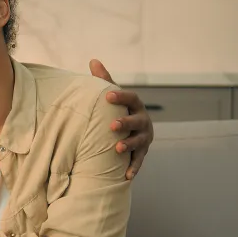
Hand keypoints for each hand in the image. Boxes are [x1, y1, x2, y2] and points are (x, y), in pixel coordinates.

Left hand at [90, 60, 154, 179]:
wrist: (131, 130)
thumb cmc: (118, 109)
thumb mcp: (112, 95)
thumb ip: (104, 80)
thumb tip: (93, 60)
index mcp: (135, 105)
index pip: (131, 98)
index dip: (121, 97)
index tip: (108, 95)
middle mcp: (143, 121)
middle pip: (137, 121)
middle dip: (126, 123)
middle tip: (112, 126)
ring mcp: (144, 138)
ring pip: (140, 142)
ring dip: (130, 145)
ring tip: (117, 148)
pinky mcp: (142, 153)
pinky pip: (139, 161)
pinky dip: (133, 168)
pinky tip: (126, 176)